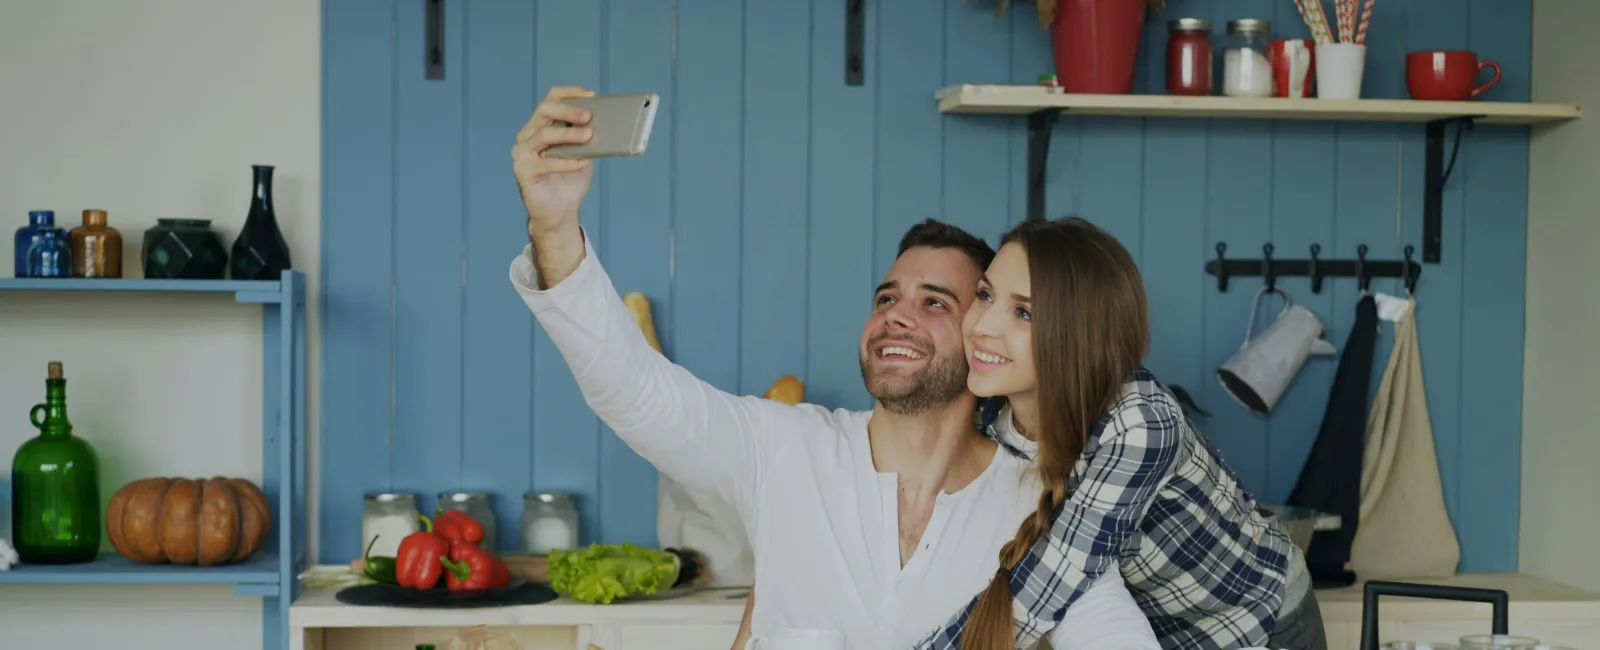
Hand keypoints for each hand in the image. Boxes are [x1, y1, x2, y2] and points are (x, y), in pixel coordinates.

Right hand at [513, 86, 596, 235]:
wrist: (559, 211)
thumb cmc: (570, 179)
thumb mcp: (583, 153)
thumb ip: (587, 138)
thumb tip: (604, 122)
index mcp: (540, 126)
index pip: (551, 100)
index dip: (570, 93)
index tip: (591, 95)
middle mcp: (528, 136)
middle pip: (544, 111)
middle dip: (568, 110)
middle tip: (588, 116)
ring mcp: (523, 153)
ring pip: (544, 135)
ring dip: (569, 134)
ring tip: (589, 136)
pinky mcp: (523, 172)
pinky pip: (545, 163)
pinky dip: (566, 161)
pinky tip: (582, 162)